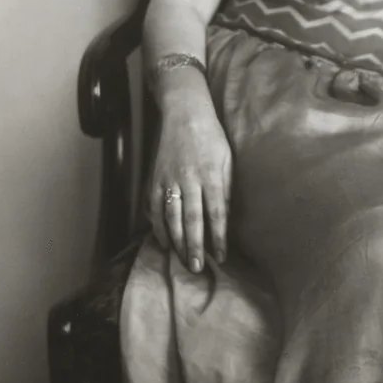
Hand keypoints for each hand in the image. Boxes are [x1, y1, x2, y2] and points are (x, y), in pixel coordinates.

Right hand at [149, 102, 232, 272]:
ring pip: (172, 216)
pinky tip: (164, 241)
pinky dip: (158, 226)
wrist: (185, 113)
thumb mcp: (227, 158)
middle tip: (197, 268)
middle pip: (192, 219)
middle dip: (195, 245)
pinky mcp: (156, 178)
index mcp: (212, 174)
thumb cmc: (212, 137)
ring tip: (182, 261)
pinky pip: (155, 207)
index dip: (218, 236)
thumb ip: (225, 187)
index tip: (221, 256)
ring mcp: (170, 179)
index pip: (216, 212)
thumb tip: (224, 215)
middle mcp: (190, 179)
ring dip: (177, 241)